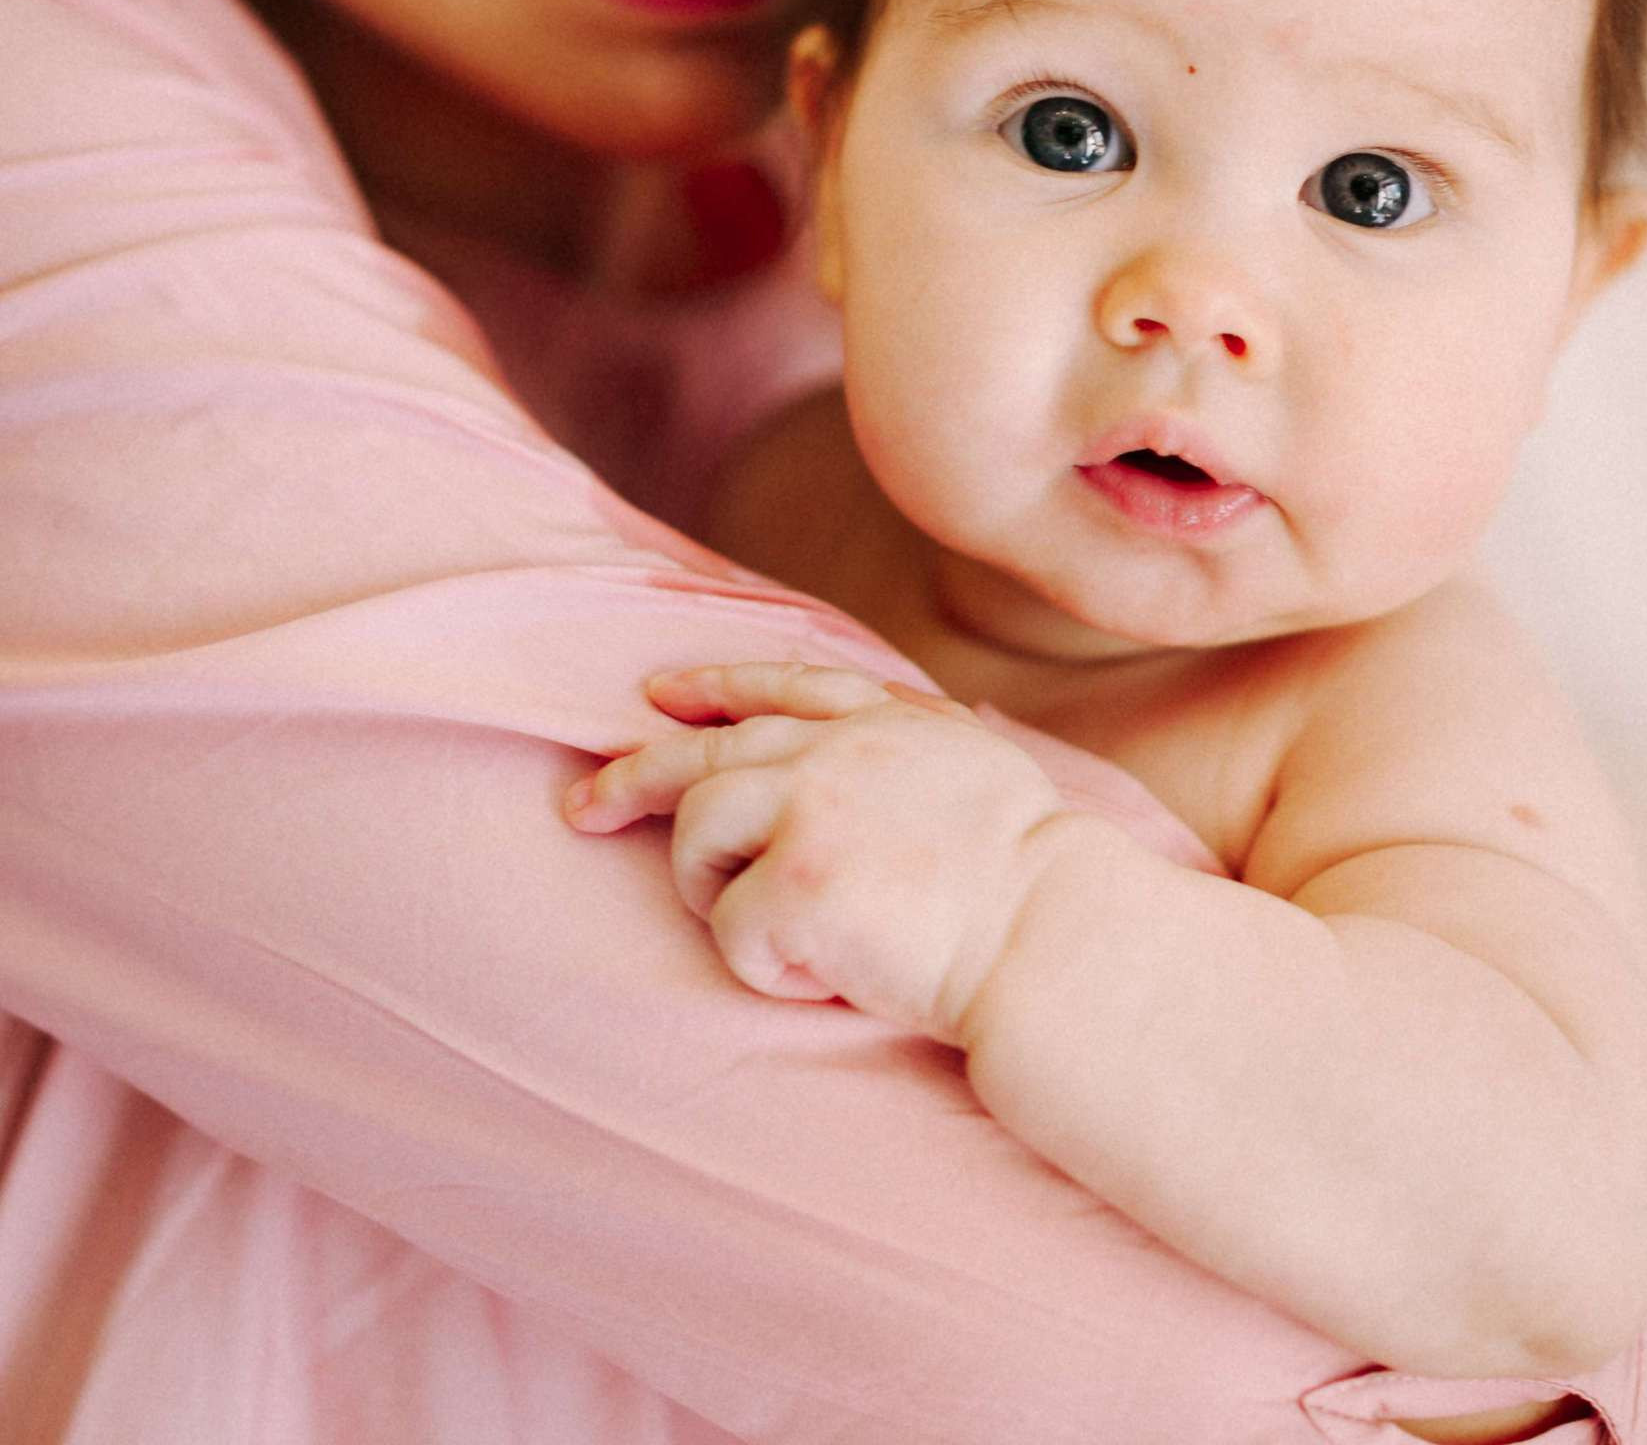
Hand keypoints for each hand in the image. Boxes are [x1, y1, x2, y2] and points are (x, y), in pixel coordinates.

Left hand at [564, 662, 1079, 1042]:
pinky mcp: (792, 883)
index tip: (658, 693)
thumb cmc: (1029, 881)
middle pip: (702, 752)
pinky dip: (772, 969)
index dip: (714, 686)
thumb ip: (906, 743)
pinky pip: (733, 931)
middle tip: (582, 807)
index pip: (781, 684)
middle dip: (630, 778)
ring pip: (696, 834)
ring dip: (718, 889)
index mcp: (887, 720)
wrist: (1049, 935)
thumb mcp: (973, 766)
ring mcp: (809, 808)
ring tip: (789, 932)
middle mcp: (836, 749)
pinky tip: (833, 976)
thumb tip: (853, 737)